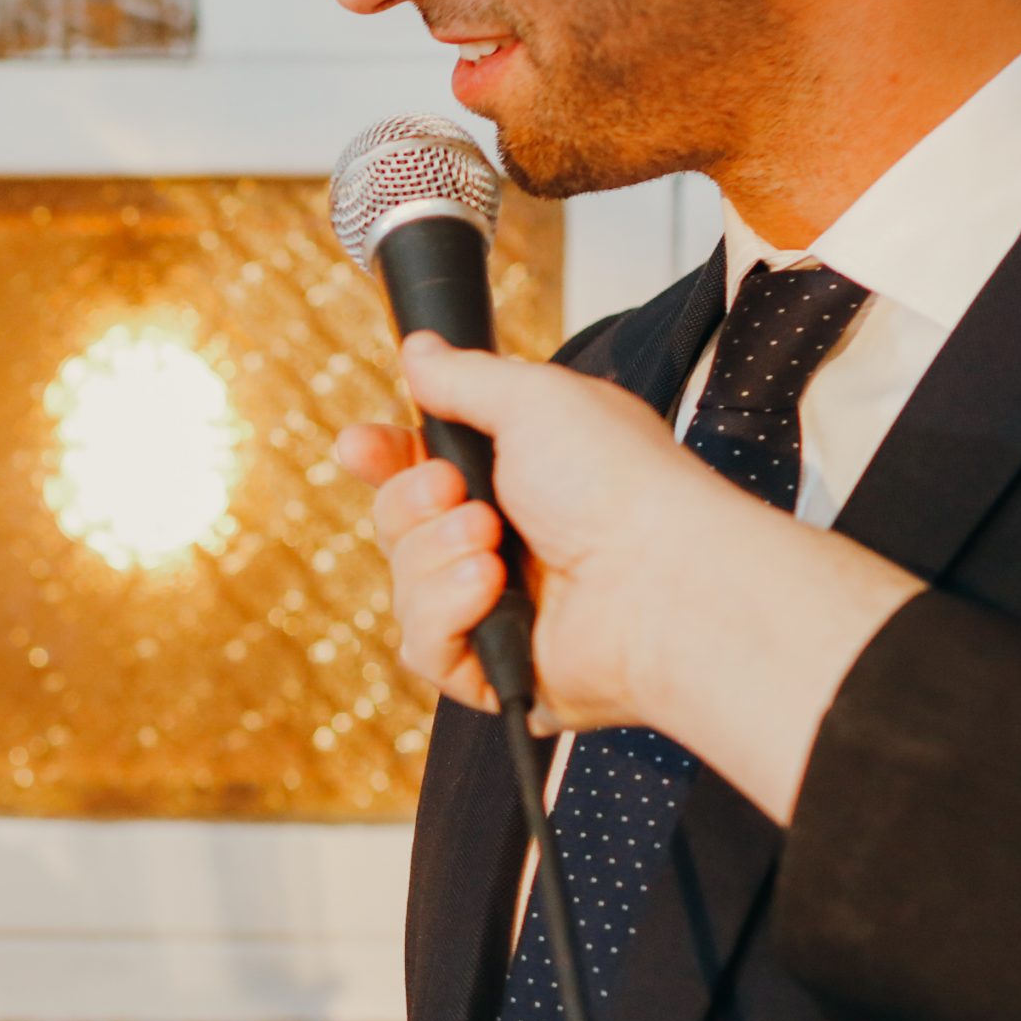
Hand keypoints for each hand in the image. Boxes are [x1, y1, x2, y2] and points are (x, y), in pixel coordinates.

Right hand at [336, 334, 924, 816]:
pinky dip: (447, 612)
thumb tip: (419, 349)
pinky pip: (421, 646)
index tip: (359, 446)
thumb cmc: (619, 483)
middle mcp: (505, 545)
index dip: (382, 459)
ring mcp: (498, 611)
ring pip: (402, 587)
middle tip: (459, 492)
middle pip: (395, 526)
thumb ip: (465, 377)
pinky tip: (492, 592)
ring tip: (494, 546)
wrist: (660, 578)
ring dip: (435, 558)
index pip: (418, 471)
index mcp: (517, 479)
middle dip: (412, 504)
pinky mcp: (494, 671)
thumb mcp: (535, 400)